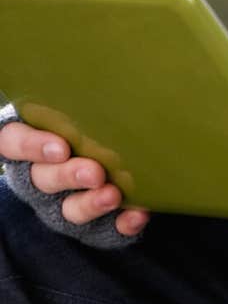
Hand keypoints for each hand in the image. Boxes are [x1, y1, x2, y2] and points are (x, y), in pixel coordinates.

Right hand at [0, 119, 149, 238]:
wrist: (97, 159)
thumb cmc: (82, 124)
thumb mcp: (69, 112)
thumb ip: (75, 106)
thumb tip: (110, 74)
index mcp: (26, 144)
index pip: (14, 142)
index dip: (33, 147)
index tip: (60, 148)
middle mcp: (38, 176)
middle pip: (43, 179)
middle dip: (69, 176)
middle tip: (94, 172)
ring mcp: (60, 204)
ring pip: (68, 209)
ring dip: (91, 204)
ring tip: (113, 195)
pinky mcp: (87, 225)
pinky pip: (101, 229)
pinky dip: (120, 224)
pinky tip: (136, 215)